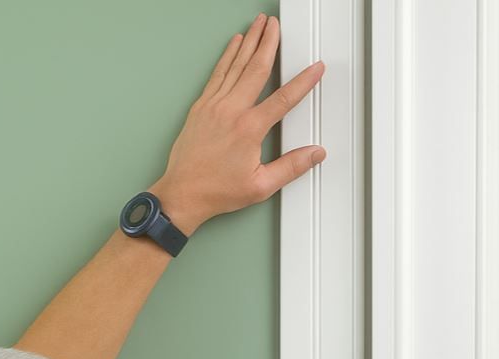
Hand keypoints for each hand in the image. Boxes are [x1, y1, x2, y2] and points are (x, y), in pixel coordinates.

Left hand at [148, 13, 325, 235]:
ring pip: (236, 65)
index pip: (284, 99)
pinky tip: (234, 44)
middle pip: (256, 68)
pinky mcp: (201, 106)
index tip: (315, 68)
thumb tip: (315, 154)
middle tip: (277, 25)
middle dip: (269, 43)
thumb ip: (291, 167)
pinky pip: (217, 73)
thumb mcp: (261, 186)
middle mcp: (231, 111)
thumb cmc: (217, 192)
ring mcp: (214, 105)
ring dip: (250, 42)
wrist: (183, 193)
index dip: (303, 82)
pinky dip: (227, 56)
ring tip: (259, 25)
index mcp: (249, 129)